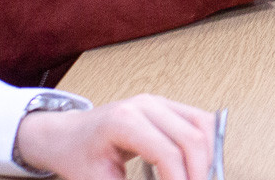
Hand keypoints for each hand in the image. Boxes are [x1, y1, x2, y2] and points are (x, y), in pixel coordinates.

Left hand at [14, 94, 214, 179]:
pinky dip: (206, 143)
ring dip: (209, 156)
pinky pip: (199, 120)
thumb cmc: (77, 154)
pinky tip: (200, 163)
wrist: (65, 135)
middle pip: (192, 138)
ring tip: (201, 178)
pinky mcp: (165, 106)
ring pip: (203, 125)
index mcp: (125, 121)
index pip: (168, 153)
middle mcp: (146, 105)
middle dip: (200, 171)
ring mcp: (158, 101)